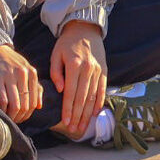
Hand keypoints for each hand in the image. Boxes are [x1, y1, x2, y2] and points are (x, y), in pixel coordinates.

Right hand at [0, 44, 42, 122]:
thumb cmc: (11, 63)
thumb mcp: (26, 70)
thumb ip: (35, 87)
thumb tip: (39, 106)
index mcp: (32, 72)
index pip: (33, 101)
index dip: (28, 114)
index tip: (22, 118)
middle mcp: (23, 73)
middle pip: (25, 105)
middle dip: (19, 117)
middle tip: (14, 121)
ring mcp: (9, 75)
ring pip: (15, 104)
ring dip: (11, 116)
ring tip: (8, 118)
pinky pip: (2, 100)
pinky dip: (2, 109)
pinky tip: (0, 111)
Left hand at [50, 20, 107, 139]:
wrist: (85, 29)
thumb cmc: (67, 44)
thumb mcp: (56, 55)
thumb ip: (56, 73)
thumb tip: (60, 90)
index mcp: (74, 66)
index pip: (70, 93)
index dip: (68, 110)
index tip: (65, 122)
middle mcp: (88, 70)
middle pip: (82, 99)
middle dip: (77, 116)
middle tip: (73, 130)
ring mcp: (97, 71)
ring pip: (92, 97)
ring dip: (87, 114)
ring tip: (82, 127)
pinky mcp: (104, 71)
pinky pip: (102, 90)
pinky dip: (98, 103)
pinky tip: (94, 114)